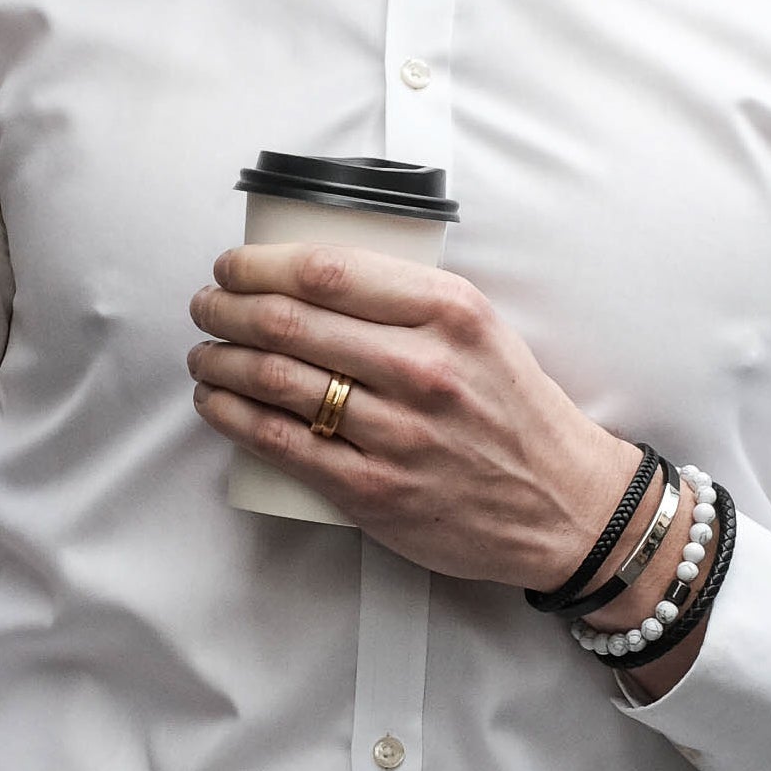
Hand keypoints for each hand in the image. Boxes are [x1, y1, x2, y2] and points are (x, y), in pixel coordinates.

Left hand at [187, 241, 644, 589]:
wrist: (564, 504)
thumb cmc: (517, 414)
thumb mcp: (482, 330)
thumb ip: (411, 301)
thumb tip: (318, 277)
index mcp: (450, 314)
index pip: (327, 272)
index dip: (259, 265)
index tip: (233, 268)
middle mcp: (423, 367)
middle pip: (289, 322)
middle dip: (226, 309)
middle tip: (207, 308)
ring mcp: (397, 433)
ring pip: (276, 381)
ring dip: (221, 360)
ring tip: (206, 353)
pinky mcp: (375, 490)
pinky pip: (281, 443)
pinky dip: (233, 417)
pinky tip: (217, 402)